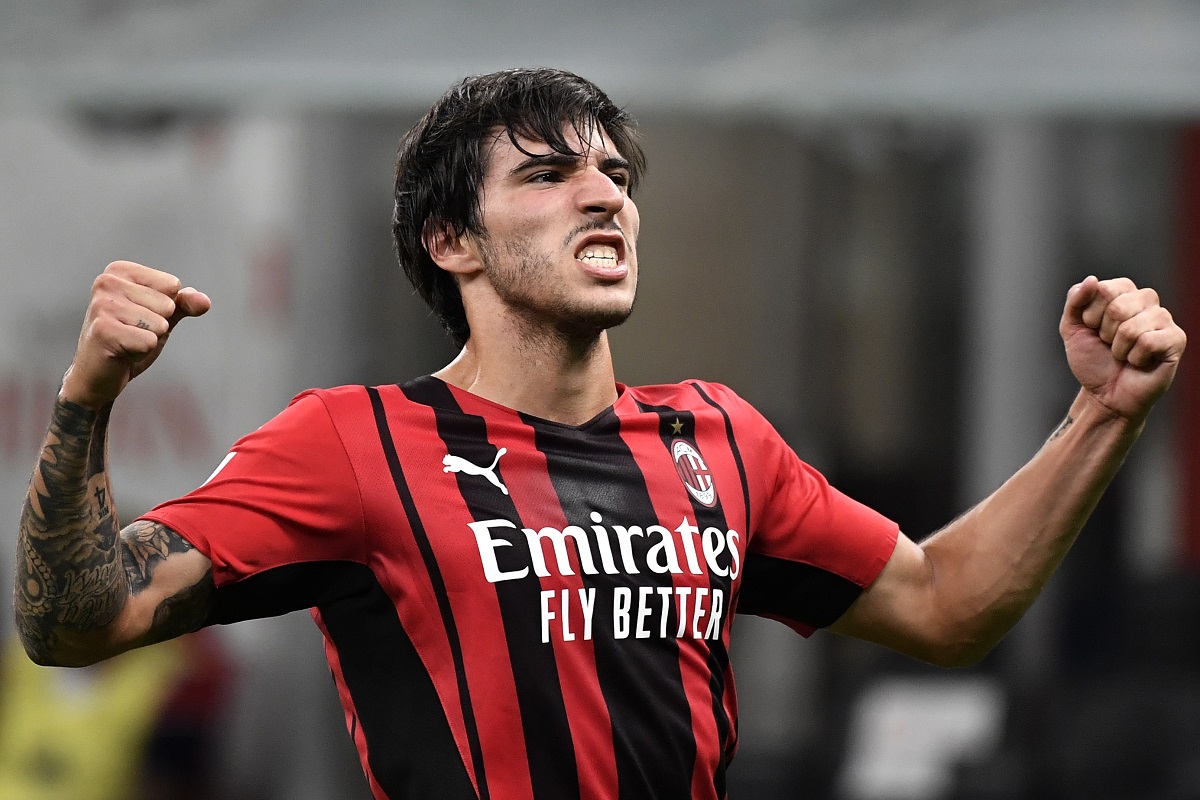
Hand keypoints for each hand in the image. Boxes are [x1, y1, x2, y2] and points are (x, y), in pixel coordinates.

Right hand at [61, 261, 210, 408]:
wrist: (98, 374)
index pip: (172, 285)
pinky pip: (149, 341)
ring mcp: (102, 306)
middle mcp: (107, 282)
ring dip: (148, 339)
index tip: (140, 317)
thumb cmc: (129, 340)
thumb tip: (204, 301)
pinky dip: (141, 352)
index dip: (165, 309)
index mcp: (120, 271)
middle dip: (157, 326)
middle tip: (132, 333)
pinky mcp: (103, 331)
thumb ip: (184, 304)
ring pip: (159, 324)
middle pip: (168, 305)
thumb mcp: (162, 317)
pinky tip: (122, 352)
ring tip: (127, 342)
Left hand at [1060, 275, 1185, 421]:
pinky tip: (1139, 362)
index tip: (1093, 329)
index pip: (1105, 289)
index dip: (1091, 315)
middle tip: (1109, 344)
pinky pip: (1148, 341)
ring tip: (1123, 355)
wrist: (1105, 395)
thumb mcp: (1072, 329)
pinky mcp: (1176, 339)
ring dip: (1118, 348)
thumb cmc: (1093, 361)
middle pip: (1118, 305)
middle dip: (1104, 332)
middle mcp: (1147, 301)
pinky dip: (1135, 357)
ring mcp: (1164, 319)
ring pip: (1132, 326)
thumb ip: (1075, 301)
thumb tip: (1091, 279)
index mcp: (1123, 293)